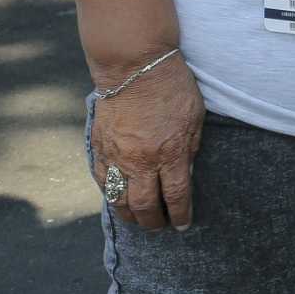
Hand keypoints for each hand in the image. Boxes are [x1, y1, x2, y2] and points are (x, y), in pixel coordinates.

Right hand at [89, 52, 203, 231]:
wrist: (134, 65)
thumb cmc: (172, 86)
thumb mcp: (195, 117)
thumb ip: (190, 147)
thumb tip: (186, 172)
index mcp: (170, 153)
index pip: (176, 196)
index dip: (181, 214)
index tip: (184, 225)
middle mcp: (141, 160)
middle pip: (145, 205)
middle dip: (154, 222)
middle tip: (160, 227)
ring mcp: (117, 155)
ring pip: (119, 198)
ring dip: (129, 214)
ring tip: (139, 220)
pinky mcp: (99, 146)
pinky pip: (103, 179)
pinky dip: (110, 193)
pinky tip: (118, 198)